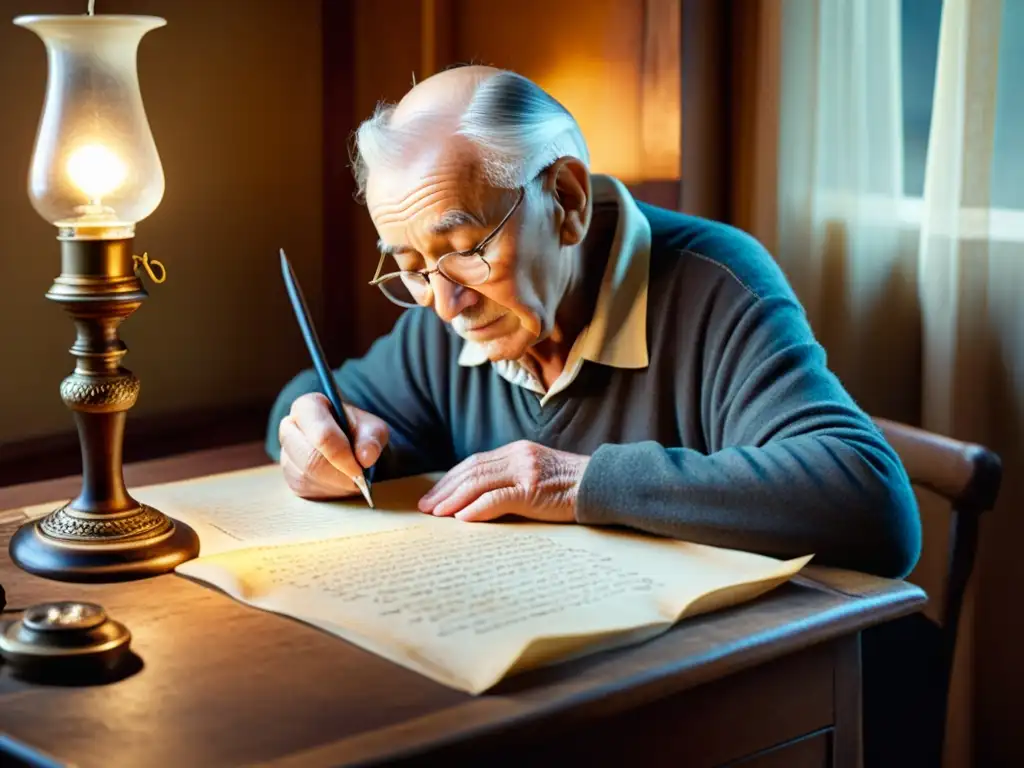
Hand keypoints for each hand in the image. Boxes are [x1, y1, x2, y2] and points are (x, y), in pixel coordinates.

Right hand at [278, 393, 388, 499]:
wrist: (350, 444)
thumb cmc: (358, 431)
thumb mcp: (372, 428)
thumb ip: (372, 438)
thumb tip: (366, 457)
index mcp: (308, 407)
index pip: (322, 435)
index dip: (341, 456)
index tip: (359, 470)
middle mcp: (290, 428)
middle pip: (310, 460)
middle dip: (338, 475)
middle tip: (359, 480)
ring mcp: (286, 454)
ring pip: (307, 478)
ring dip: (335, 485)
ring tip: (352, 480)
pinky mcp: (289, 477)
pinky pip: (307, 491)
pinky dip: (329, 492)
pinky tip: (340, 484)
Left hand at [418, 440, 589, 522]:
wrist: (603, 485)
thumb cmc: (571, 487)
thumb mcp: (538, 475)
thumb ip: (512, 480)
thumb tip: (479, 500)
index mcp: (516, 451)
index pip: (473, 463)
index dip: (450, 480)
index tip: (433, 496)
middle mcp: (517, 456)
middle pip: (470, 470)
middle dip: (444, 489)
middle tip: (425, 507)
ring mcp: (525, 471)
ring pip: (478, 482)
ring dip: (453, 499)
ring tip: (437, 514)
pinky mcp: (533, 489)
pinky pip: (497, 497)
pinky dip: (477, 507)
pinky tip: (462, 517)